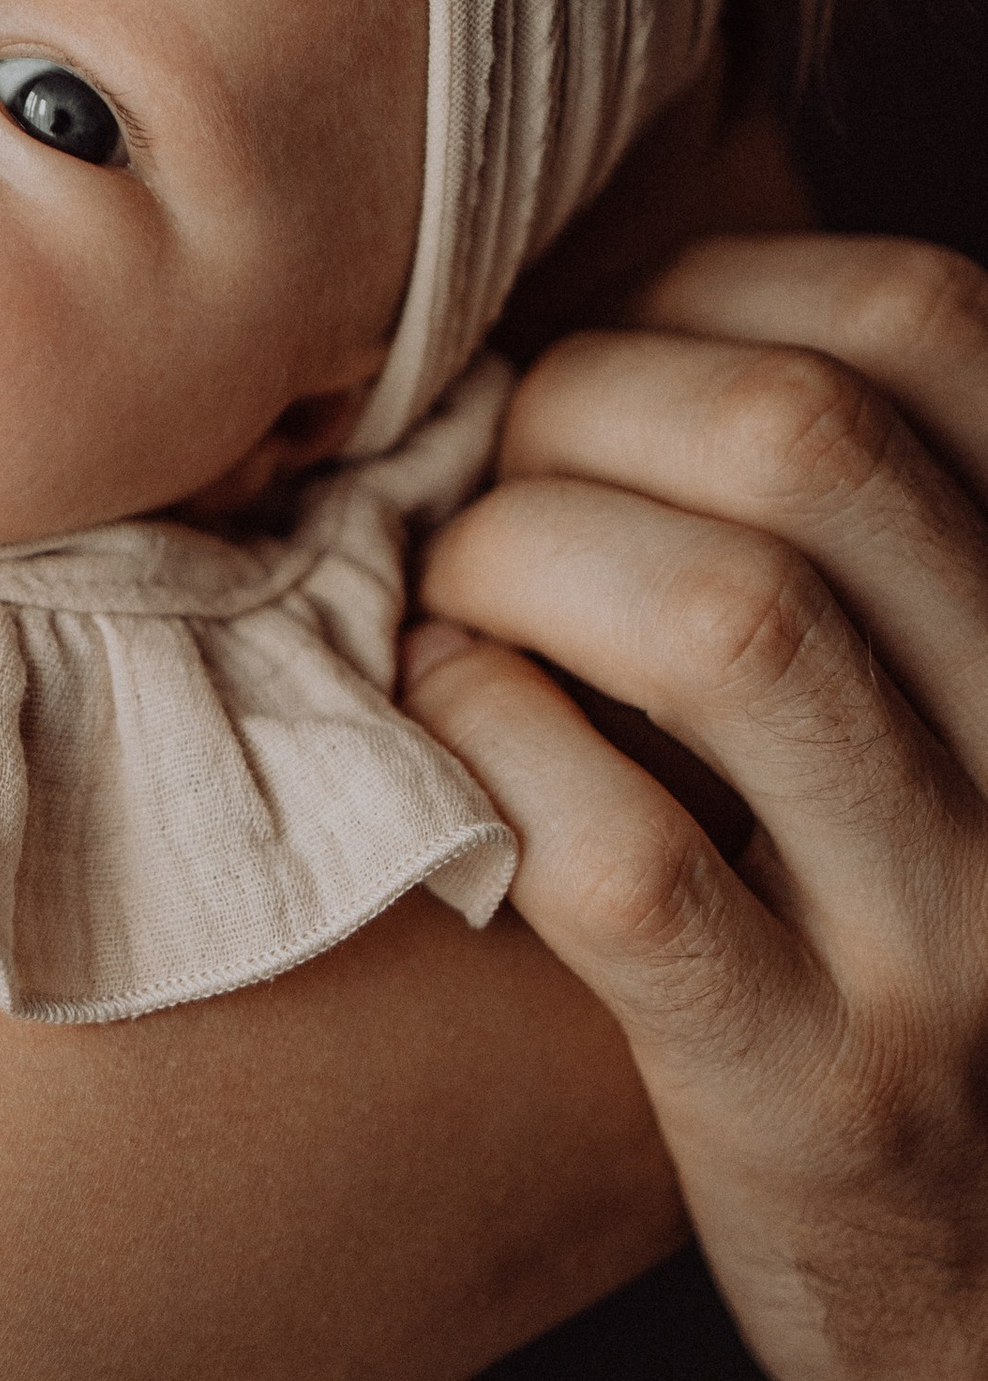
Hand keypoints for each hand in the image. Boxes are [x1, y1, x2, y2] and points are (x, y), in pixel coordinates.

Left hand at [403, 236, 987, 1380]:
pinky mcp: (813, 1092)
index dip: (708, 289)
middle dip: (582, 406)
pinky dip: (495, 744)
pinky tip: (443, 724)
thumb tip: (587, 320)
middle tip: (475, 465)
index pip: (931, 328)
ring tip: (448, 590)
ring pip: (733, 627)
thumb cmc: (911, 946)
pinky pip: (627, 858)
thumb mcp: (932, 713)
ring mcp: (947, 934)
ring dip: (523, 561)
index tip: (582, 345)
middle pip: (812, 449)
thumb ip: (839, 537)